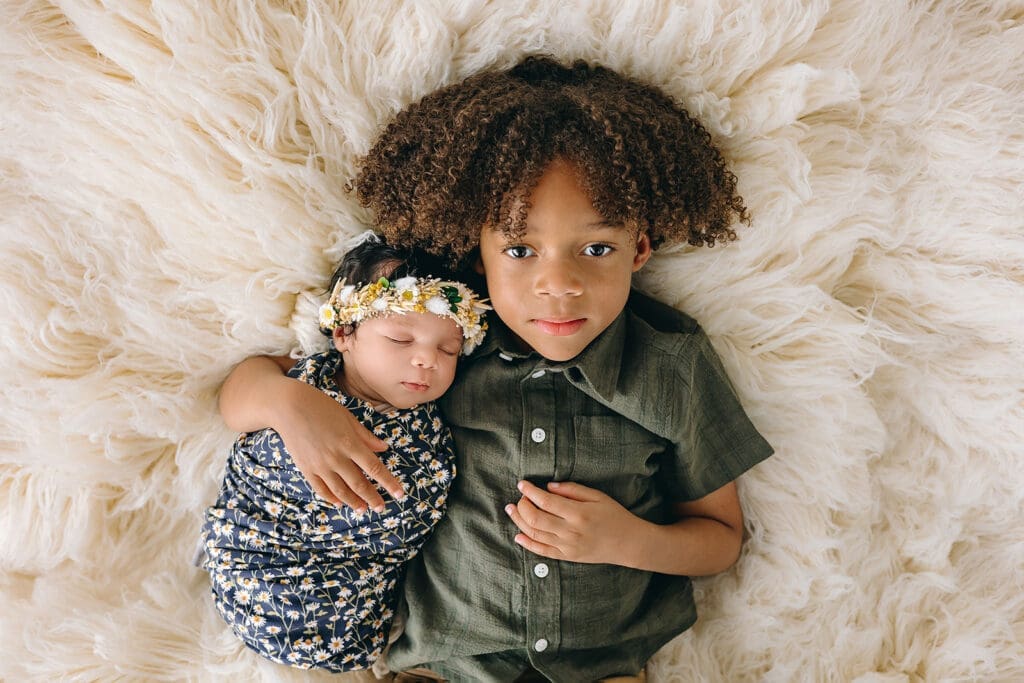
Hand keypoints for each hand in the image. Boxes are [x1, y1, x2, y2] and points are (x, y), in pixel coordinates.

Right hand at [276, 379, 401, 511]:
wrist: (288, 407)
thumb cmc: (321, 407)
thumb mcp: (348, 417)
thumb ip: (366, 436)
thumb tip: (384, 448)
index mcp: (350, 443)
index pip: (375, 468)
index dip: (389, 483)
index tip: (400, 494)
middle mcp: (336, 458)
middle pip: (359, 484)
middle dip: (373, 498)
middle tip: (381, 508)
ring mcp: (320, 466)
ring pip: (341, 491)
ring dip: (354, 502)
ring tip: (363, 510)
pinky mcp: (306, 469)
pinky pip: (321, 489)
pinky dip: (331, 498)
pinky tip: (340, 503)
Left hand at [504, 480, 644, 564]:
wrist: (627, 543)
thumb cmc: (613, 515)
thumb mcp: (597, 496)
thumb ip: (572, 490)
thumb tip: (547, 487)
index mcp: (578, 513)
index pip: (546, 501)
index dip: (530, 492)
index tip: (522, 484)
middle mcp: (570, 531)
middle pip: (535, 519)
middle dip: (522, 506)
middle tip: (519, 497)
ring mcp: (567, 546)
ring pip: (535, 534)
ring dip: (519, 521)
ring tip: (512, 510)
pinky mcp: (567, 556)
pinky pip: (542, 551)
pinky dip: (527, 544)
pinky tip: (518, 535)